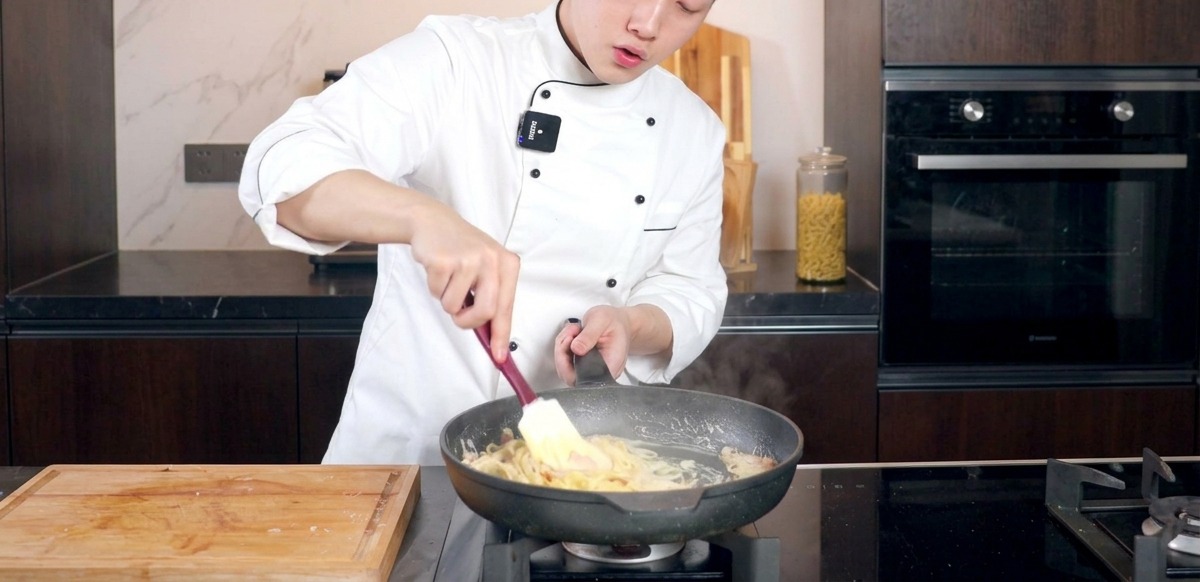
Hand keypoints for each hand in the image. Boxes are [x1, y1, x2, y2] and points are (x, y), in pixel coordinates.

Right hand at [409, 203, 519, 362]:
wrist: (433, 221)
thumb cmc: (462, 251)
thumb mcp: (485, 269)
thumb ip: (491, 299)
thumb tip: (494, 340)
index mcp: (507, 264)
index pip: (506, 307)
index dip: (502, 335)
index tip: (499, 357)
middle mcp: (492, 260)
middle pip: (485, 312)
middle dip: (468, 322)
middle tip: (459, 316)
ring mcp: (468, 258)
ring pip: (455, 306)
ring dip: (447, 300)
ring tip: (448, 279)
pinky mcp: (443, 259)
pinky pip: (437, 292)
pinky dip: (434, 288)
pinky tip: (437, 269)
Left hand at [554, 306, 631, 385]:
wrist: (618, 321)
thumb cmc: (614, 322)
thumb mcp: (601, 321)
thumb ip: (589, 335)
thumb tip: (576, 349)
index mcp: (610, 365)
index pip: (585, 379)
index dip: (569, 366)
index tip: (569, 343)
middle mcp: (600, 372)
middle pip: (571, 375)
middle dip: (563, 352)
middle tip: (570, 333)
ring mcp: (591, 369)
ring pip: (566, 368)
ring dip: (562, 347)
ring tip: (573, 330)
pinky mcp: (582, 365)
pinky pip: (566, 362)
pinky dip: (564, 346)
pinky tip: (572, 334)